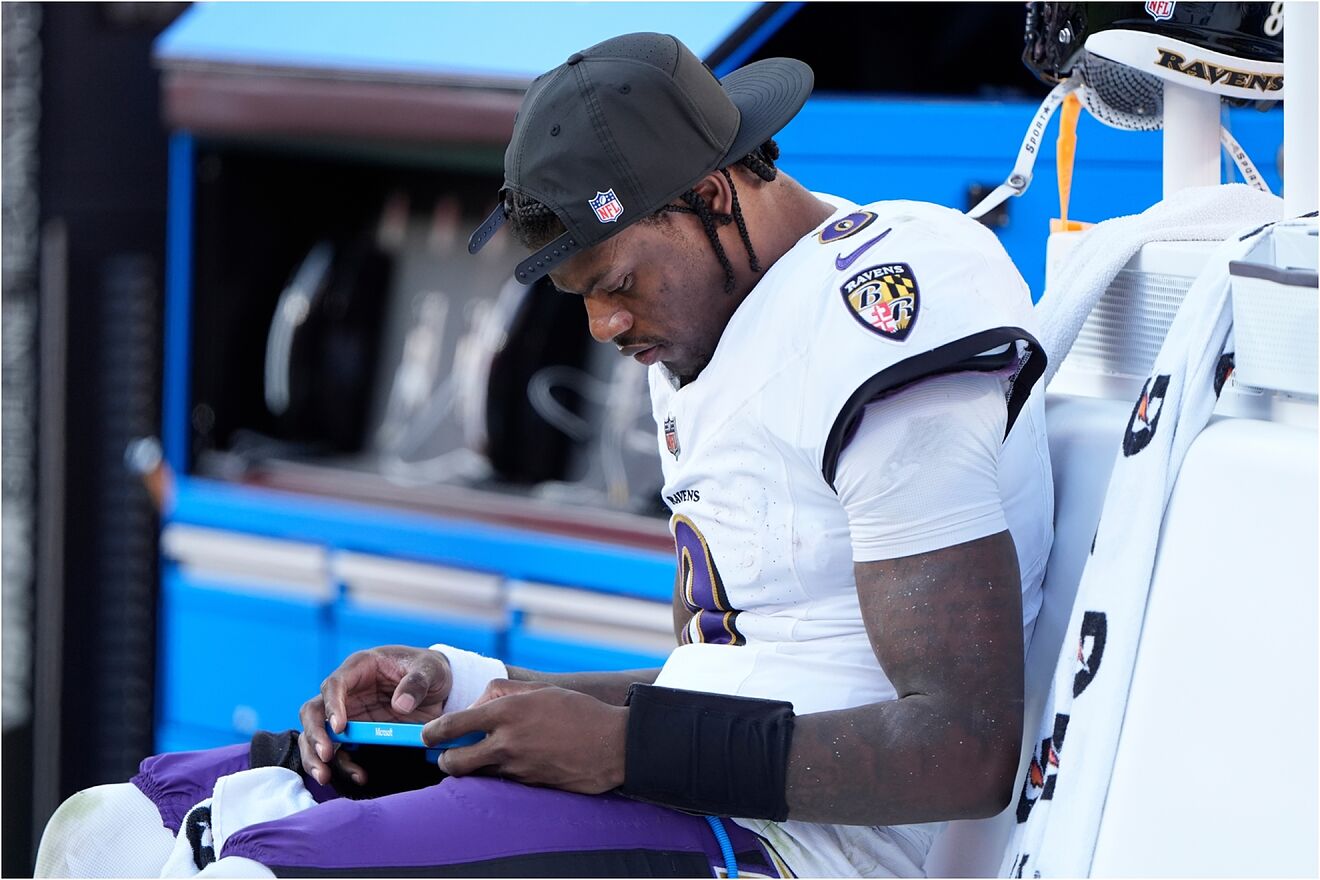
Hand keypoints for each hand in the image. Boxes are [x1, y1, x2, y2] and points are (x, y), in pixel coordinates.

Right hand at [298, 645, 451, 785]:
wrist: (439, 684)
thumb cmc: (430, 670)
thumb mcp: (431, 670)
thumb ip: (417, 683)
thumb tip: (400, 705)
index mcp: (360, 667)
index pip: (334, 684)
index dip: (332, 706)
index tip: (339, 728)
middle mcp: (347, 691)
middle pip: (314, 711)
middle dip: (314, 735)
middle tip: (325, 756)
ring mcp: (349, 713)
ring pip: (317, 733)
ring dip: (315, 755)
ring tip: (324, 776)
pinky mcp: (356, 733)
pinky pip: (341, 751)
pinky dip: (343, 765)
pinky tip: (358, 776)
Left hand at [424, 679, 627, 794]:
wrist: (613, 745)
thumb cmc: (578, 711)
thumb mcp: (541, 691)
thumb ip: (504, 693)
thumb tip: (477, 703)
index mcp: (507, 712)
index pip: (452, 725)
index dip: (432, 733)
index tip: (427, 736)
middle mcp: (507, 742)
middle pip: (454, 762)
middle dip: (444, 760)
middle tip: (447, 755)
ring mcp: (517, 768)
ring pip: (477, 775)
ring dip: (474, 768)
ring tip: (483, 758)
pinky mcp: (529, 786)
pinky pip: (503, 782)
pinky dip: (501, 774)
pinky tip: (516, 763)